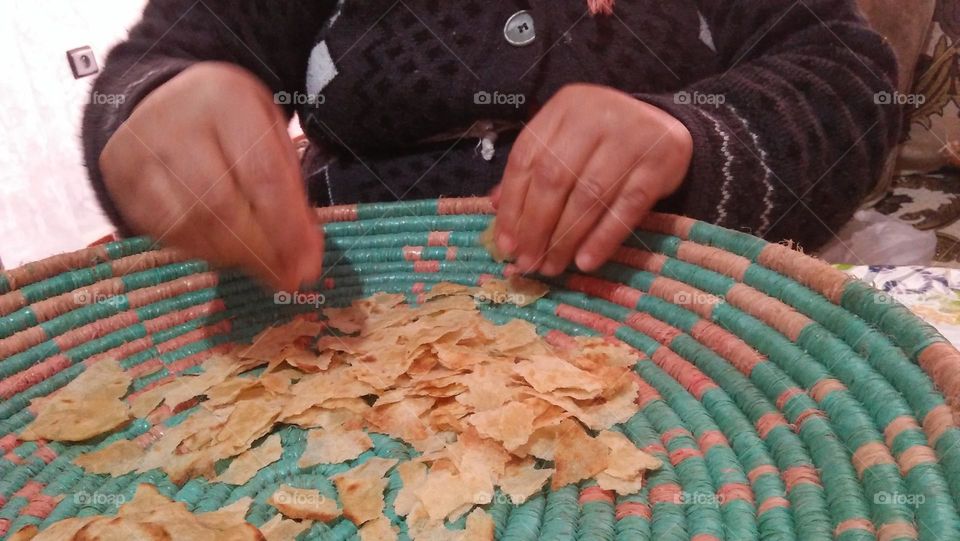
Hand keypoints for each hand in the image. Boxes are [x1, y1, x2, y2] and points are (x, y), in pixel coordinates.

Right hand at [99, 62, 322, 290]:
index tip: (307, 266)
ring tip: (262, 269)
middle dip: (260, 251)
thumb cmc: (232, 125)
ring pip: (189, 224)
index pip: (261, 175)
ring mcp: (141, 152)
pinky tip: (227, 255)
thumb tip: (305, 257)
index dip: (286, 228)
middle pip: (221, 205)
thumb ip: (289, 191)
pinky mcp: (120, 179)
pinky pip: (163, 231)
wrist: (164, 98)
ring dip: (233, 257)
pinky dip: (201, 251)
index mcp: (226, 101)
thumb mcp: (271, 136)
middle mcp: (176, 123)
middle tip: (286, 278)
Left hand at [494, 83, 691, 275]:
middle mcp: (596, 115)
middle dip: (536, 227)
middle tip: (528, 262)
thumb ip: (533, 170)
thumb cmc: (602, 140)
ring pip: (589, 196)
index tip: (506, 244)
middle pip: (555, 178)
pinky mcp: (660, 162)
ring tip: (552, 267)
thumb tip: (494, 208)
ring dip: (566, 239)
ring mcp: (631, 137)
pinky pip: (627, 208)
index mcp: (564, 107)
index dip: (512, 205)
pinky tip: (586, 262)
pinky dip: (603, 239)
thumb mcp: (565, 141)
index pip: (527, 159)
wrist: (665, 127)